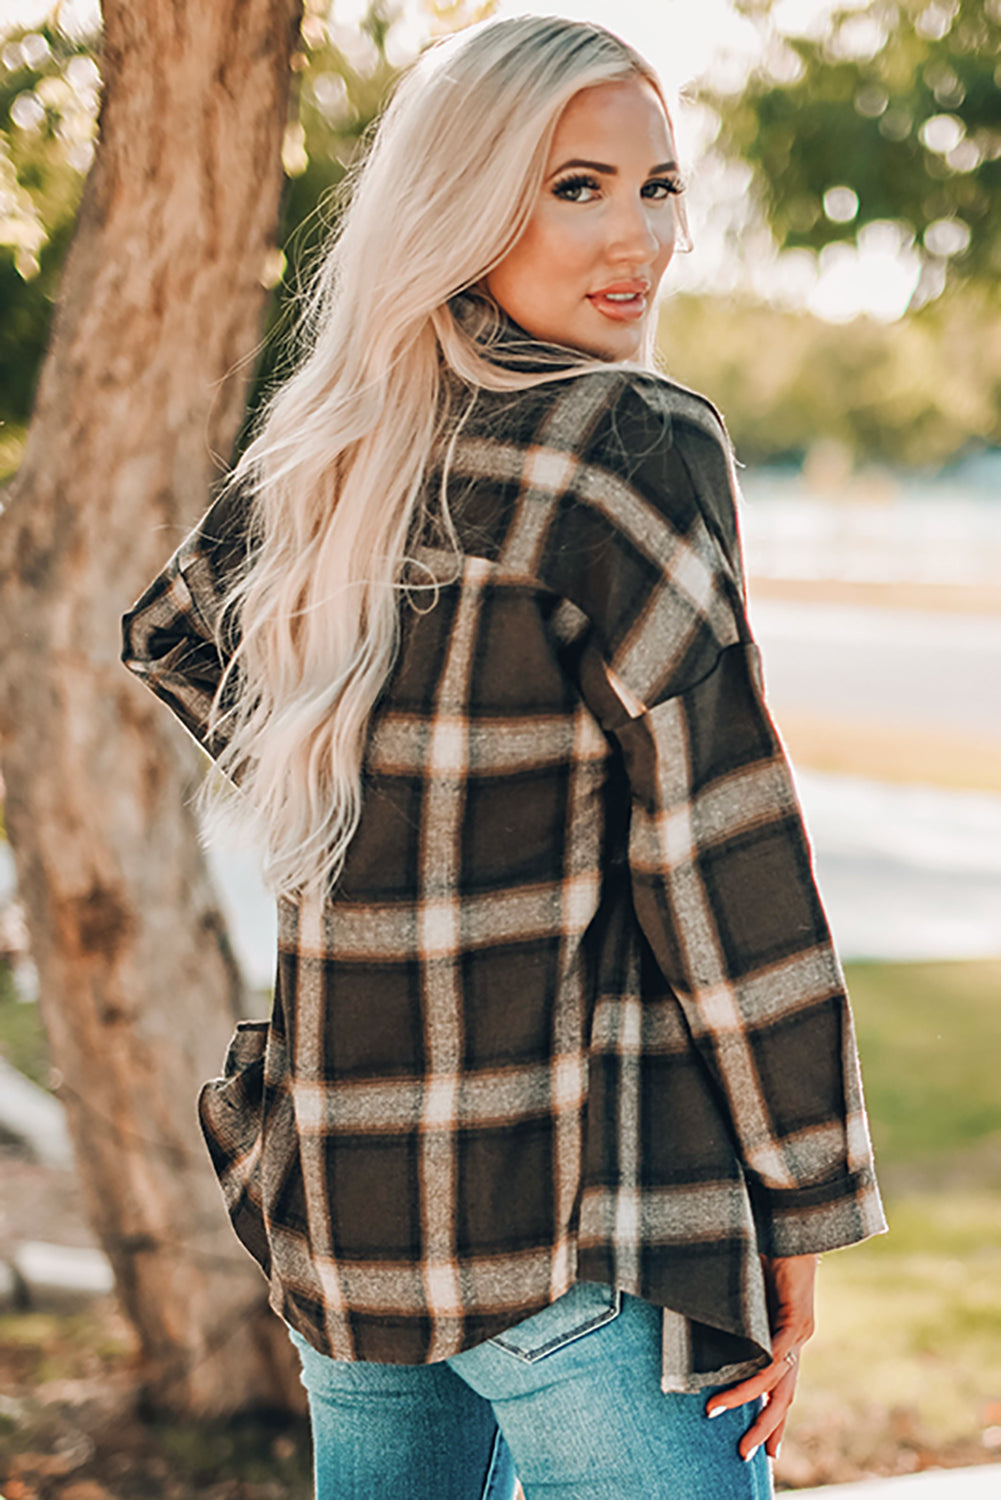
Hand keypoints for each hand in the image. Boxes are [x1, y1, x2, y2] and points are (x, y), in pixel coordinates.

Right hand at [704, 1251, 818, 1461]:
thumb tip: (706, 1318)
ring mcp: (800, 1333)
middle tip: (745, 1455)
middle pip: (784, 1396)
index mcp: (788, 1334)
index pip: (781, 1384)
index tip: (766, 1448)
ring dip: (754, 1412)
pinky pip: (772, 1362)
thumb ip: (736, 1310)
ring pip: (779, 1386)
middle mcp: (798, 1339)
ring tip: (730, 1431)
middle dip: (767, 1428)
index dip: (772, 1413)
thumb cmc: (766, 1247)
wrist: (789, 1222)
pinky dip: (750, 1381)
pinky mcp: (795, 1322)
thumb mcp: (746, 1290)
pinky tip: (732, 1395)